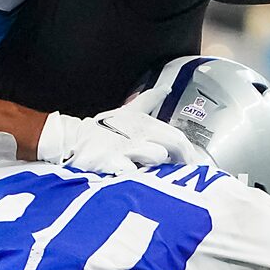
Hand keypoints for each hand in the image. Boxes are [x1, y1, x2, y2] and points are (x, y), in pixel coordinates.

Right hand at [38, 105, 195, 175]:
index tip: (195, 163)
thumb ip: (149, 100)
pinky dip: (140, 177)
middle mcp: (139, 132)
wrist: (74, 139)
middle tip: (186, 175)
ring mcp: (126, 147)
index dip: (189, 151)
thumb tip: (167, 88)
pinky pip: (135, 171)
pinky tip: (140, 181)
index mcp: (144, 122)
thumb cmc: (103, 130)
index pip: (176, 134)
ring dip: (160, 167)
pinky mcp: (113, 162)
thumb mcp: (127, 111)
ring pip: (158, 156)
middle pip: (173, 144)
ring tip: (157, 175)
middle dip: (183, 160)